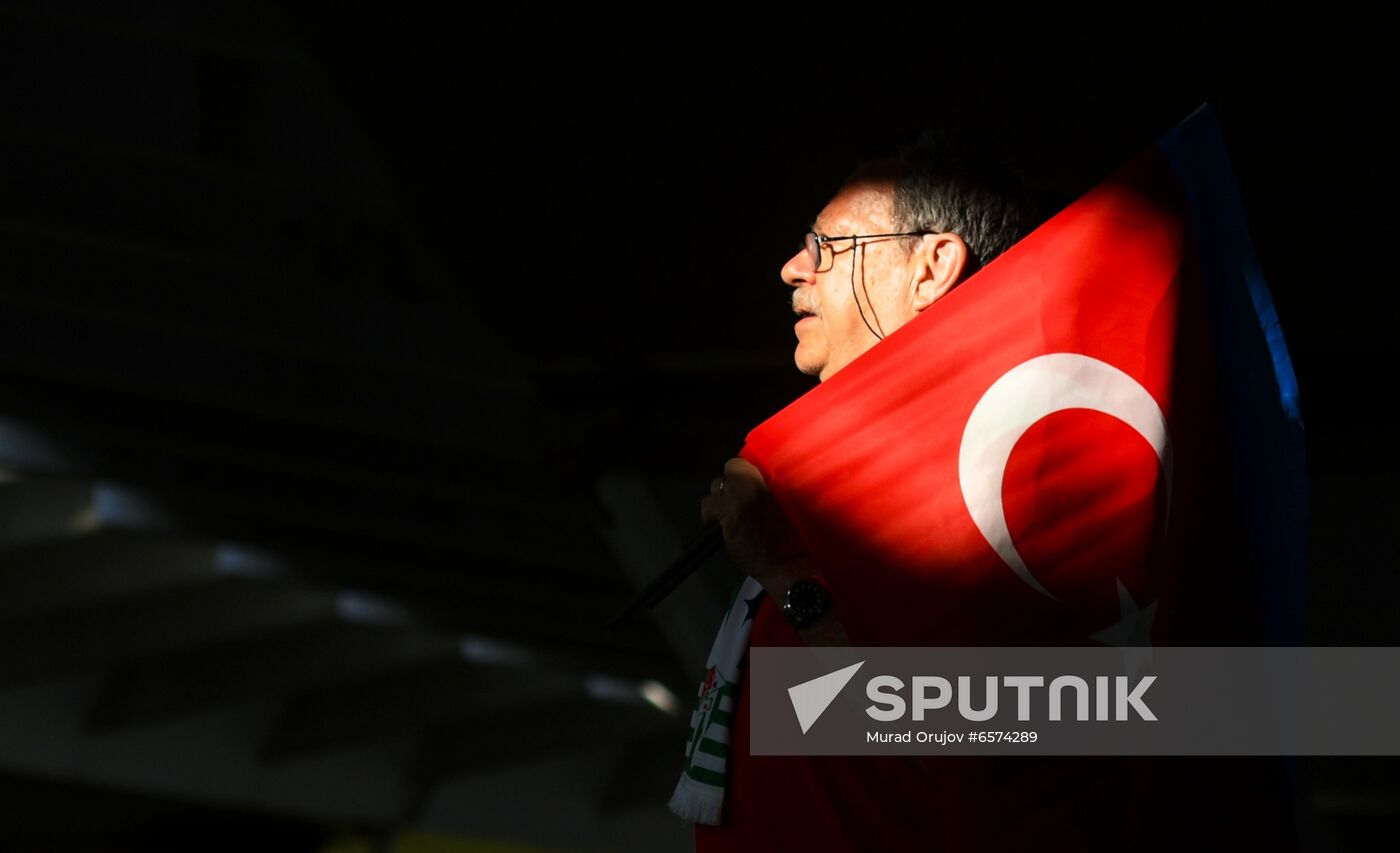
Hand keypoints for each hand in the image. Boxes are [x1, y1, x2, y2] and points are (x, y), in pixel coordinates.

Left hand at [700, 458, 810, 589]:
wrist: (789, 564)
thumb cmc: (796, 539)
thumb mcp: (791, 503)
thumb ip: (773, 488)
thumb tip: (757, 483)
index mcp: (778, 476)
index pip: (751, 459)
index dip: (747, 473)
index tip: (749, 486)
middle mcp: (760, 479)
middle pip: (734, 466)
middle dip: (734, 483)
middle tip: (739, 500)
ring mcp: (742, 493)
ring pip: (718, 484)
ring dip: (722, 497)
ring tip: (729, 512)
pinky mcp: (728, 510)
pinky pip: (708, 503)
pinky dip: (710, 513)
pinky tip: (717, 523)